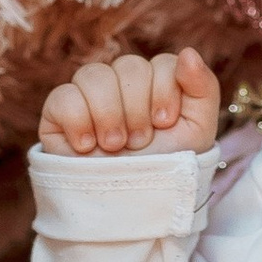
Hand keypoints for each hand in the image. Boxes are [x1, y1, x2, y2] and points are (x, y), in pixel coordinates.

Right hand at [36, 48, 223, 158]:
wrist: (129, 209)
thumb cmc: (165, 168)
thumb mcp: (197, 132)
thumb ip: (203, 88)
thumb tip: (188, 52)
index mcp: (156, 83)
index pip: (161, 63)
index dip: (164, 92)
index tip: (165, 123)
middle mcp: (122, 84)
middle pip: (129, 66)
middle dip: (138, 109)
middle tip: (139, 142)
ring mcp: (89, 96)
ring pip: (93, 74)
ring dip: (108, 114)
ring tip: (113, 146)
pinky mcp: (58, 113)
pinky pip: (62, 95)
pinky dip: (77, 121)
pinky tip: (86, 147)